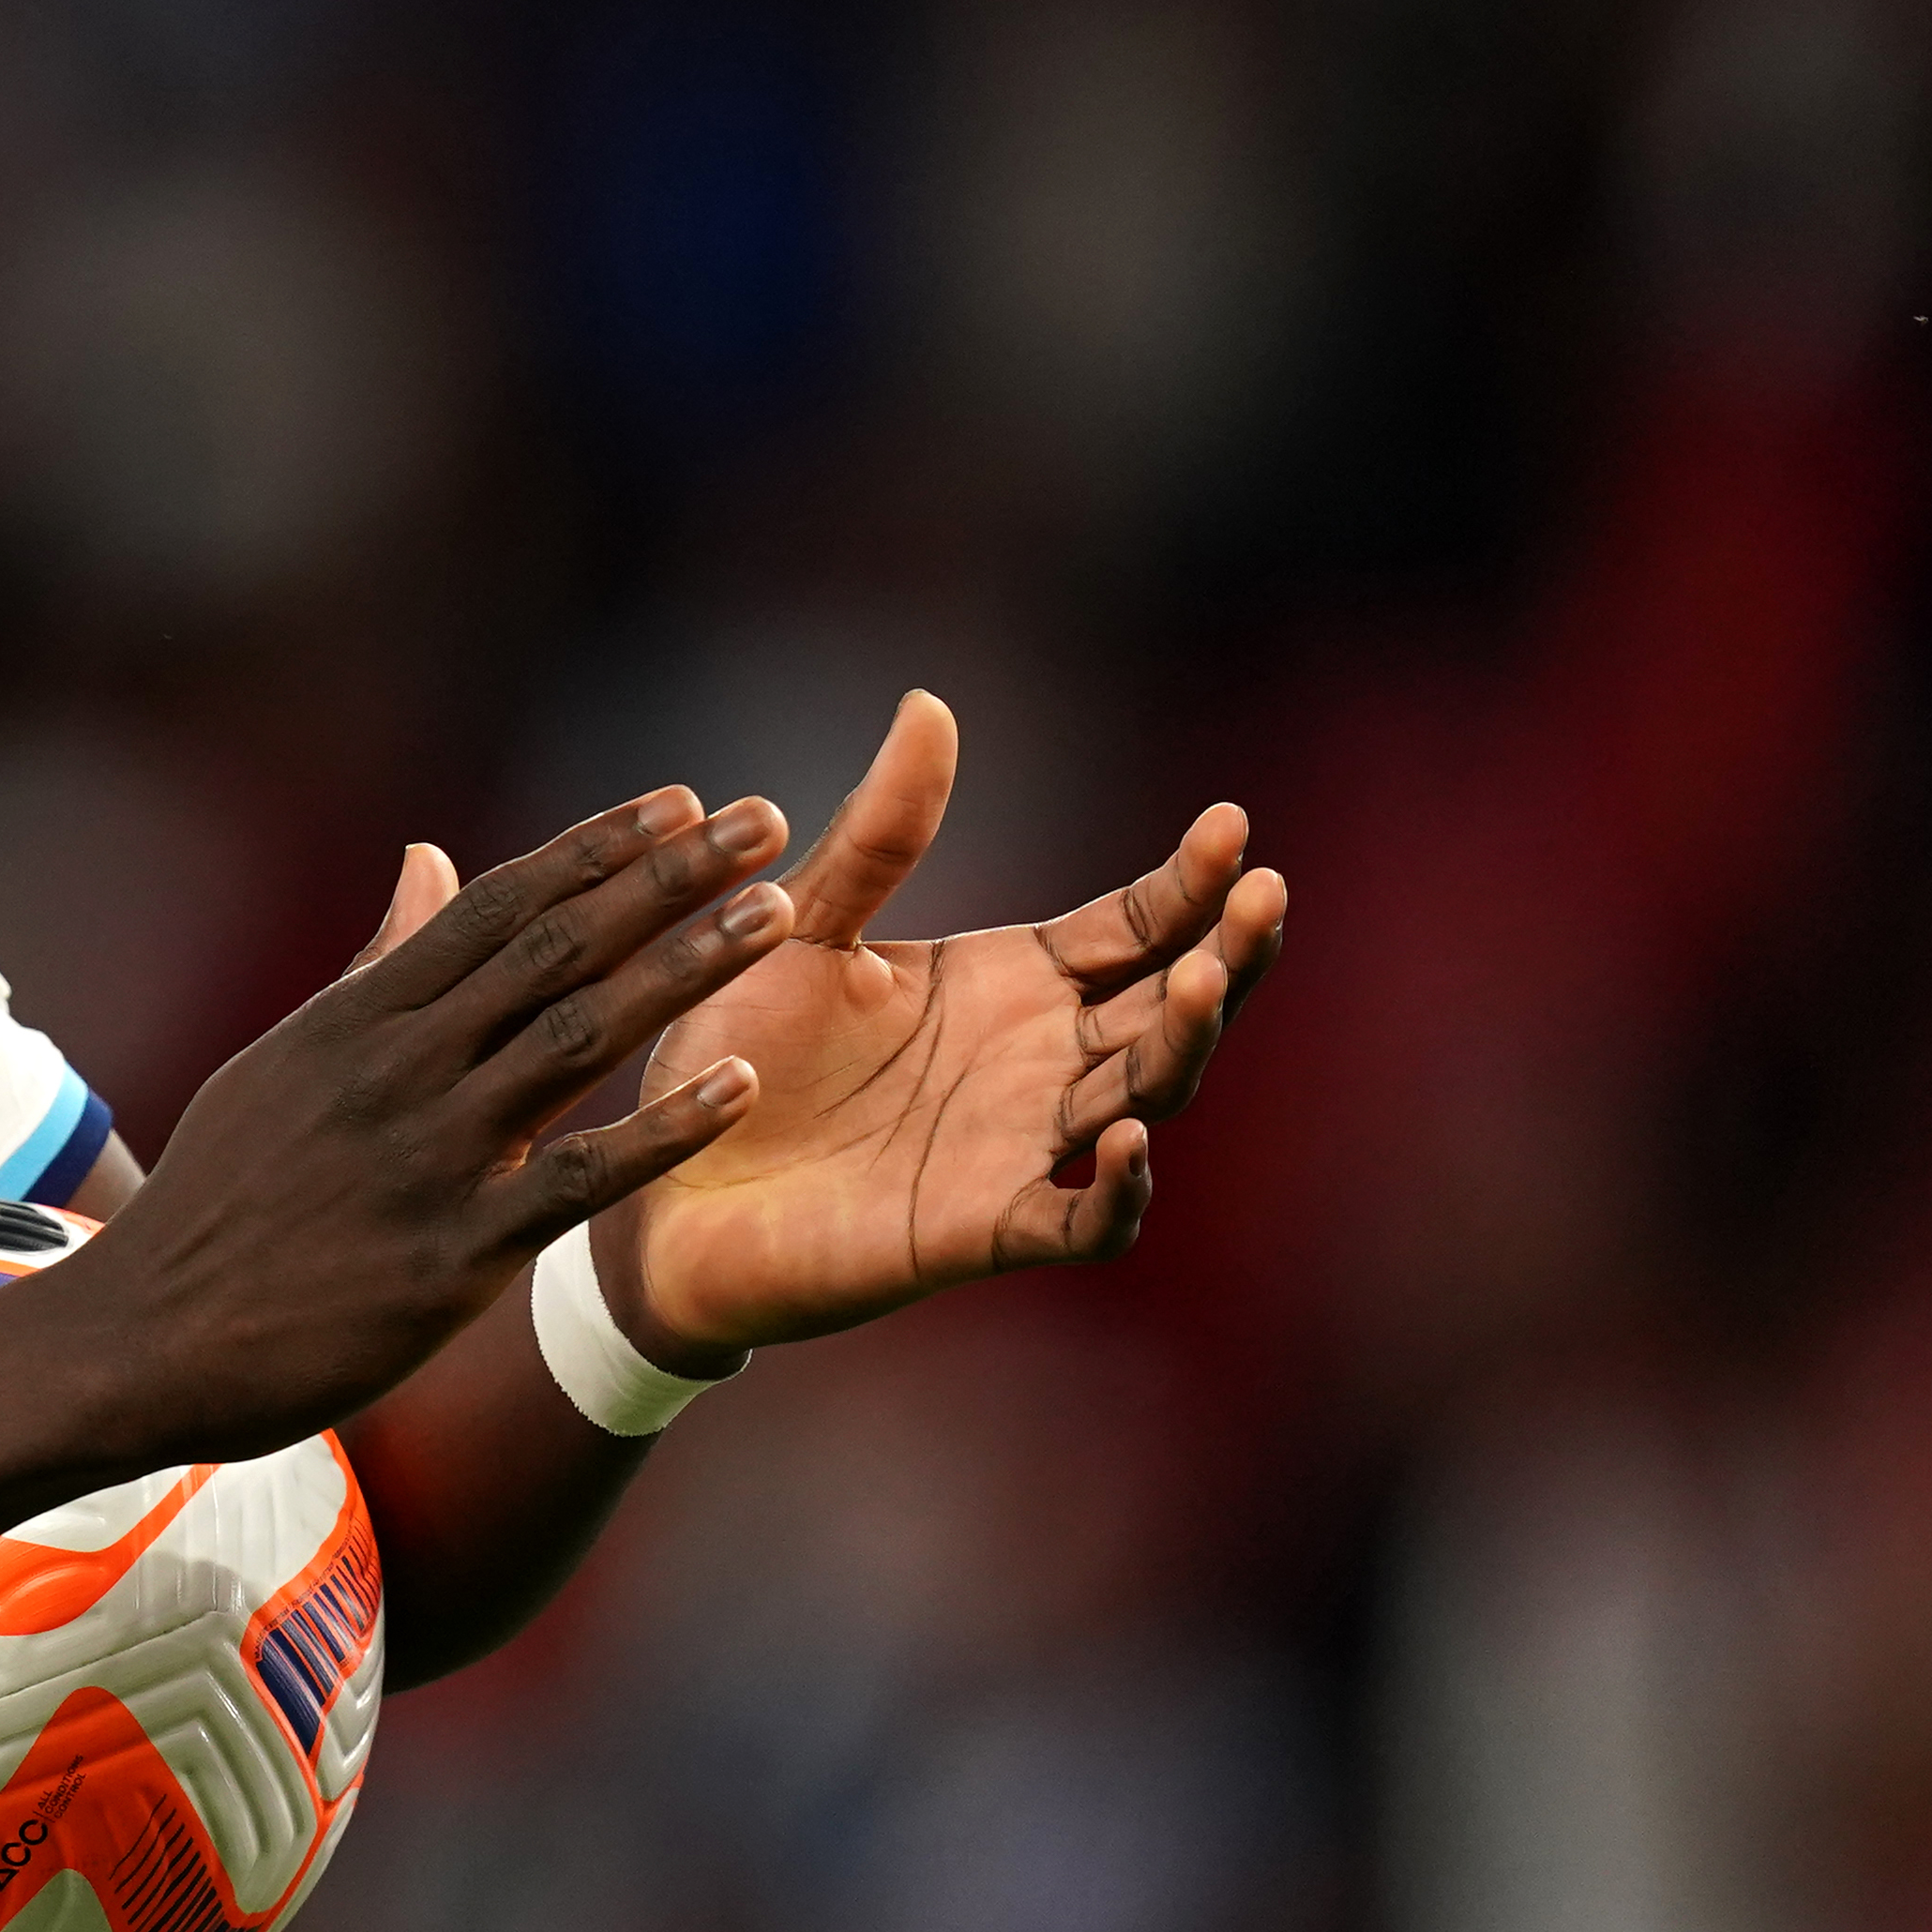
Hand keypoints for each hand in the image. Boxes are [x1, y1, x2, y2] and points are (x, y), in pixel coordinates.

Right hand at [71, 789, 798, 1465]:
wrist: (146, 1337)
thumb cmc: (222, 1202)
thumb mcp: (285, 1064)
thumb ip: (375, 969)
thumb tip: (426, 860)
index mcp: (359, 1019)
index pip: (498, 907)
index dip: (596, 850)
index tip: (680, 802)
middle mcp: (397, 1069)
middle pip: (554, 949)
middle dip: (667, 879)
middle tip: (762, 822)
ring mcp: (425, 1159)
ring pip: (577, 1039)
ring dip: (684, 968)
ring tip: (777, 914)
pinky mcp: (450, 1257)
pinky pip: (575, 1179)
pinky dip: (661, 1129)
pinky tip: (737, 1085)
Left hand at [586, 691, 1285, 1361]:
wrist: (667, 1179)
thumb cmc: (740, 1048)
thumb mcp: (805, 924)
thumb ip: (878, 835)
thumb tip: (929, 702)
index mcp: (1013, 983)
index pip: (1135, 926)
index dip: (1188, 882)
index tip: (1229, 824)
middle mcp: (1040, 1063)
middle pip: (1168, 1004)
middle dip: (1227, 951)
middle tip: (1264, 892)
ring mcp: (1022, 1148)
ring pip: (1146, 1096)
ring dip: (1182, 1042)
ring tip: (1197, 982)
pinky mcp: (980, 1228)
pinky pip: (1080, 1223)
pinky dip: (1117, 1192)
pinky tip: (1127, 1141)